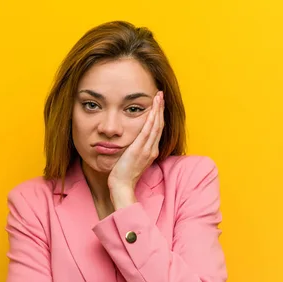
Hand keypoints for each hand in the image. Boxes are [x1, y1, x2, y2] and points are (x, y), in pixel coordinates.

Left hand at [107, 91, 163, 208]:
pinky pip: (147, 131)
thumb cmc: (123, 175)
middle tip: (160, 94)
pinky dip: (151, 119)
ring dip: (158, 109)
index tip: (158, 103)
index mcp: (150, 151)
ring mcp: (147, 149)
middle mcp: (152, 149)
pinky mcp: (139, 150)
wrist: (122, 186)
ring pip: (156, 125)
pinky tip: (152, 109)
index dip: (159, 115)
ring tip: (158, 96)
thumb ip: (134, 150)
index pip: (157, 130)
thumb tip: (131, 142)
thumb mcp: (131, 160)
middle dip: (160, 108)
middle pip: (159, 125)